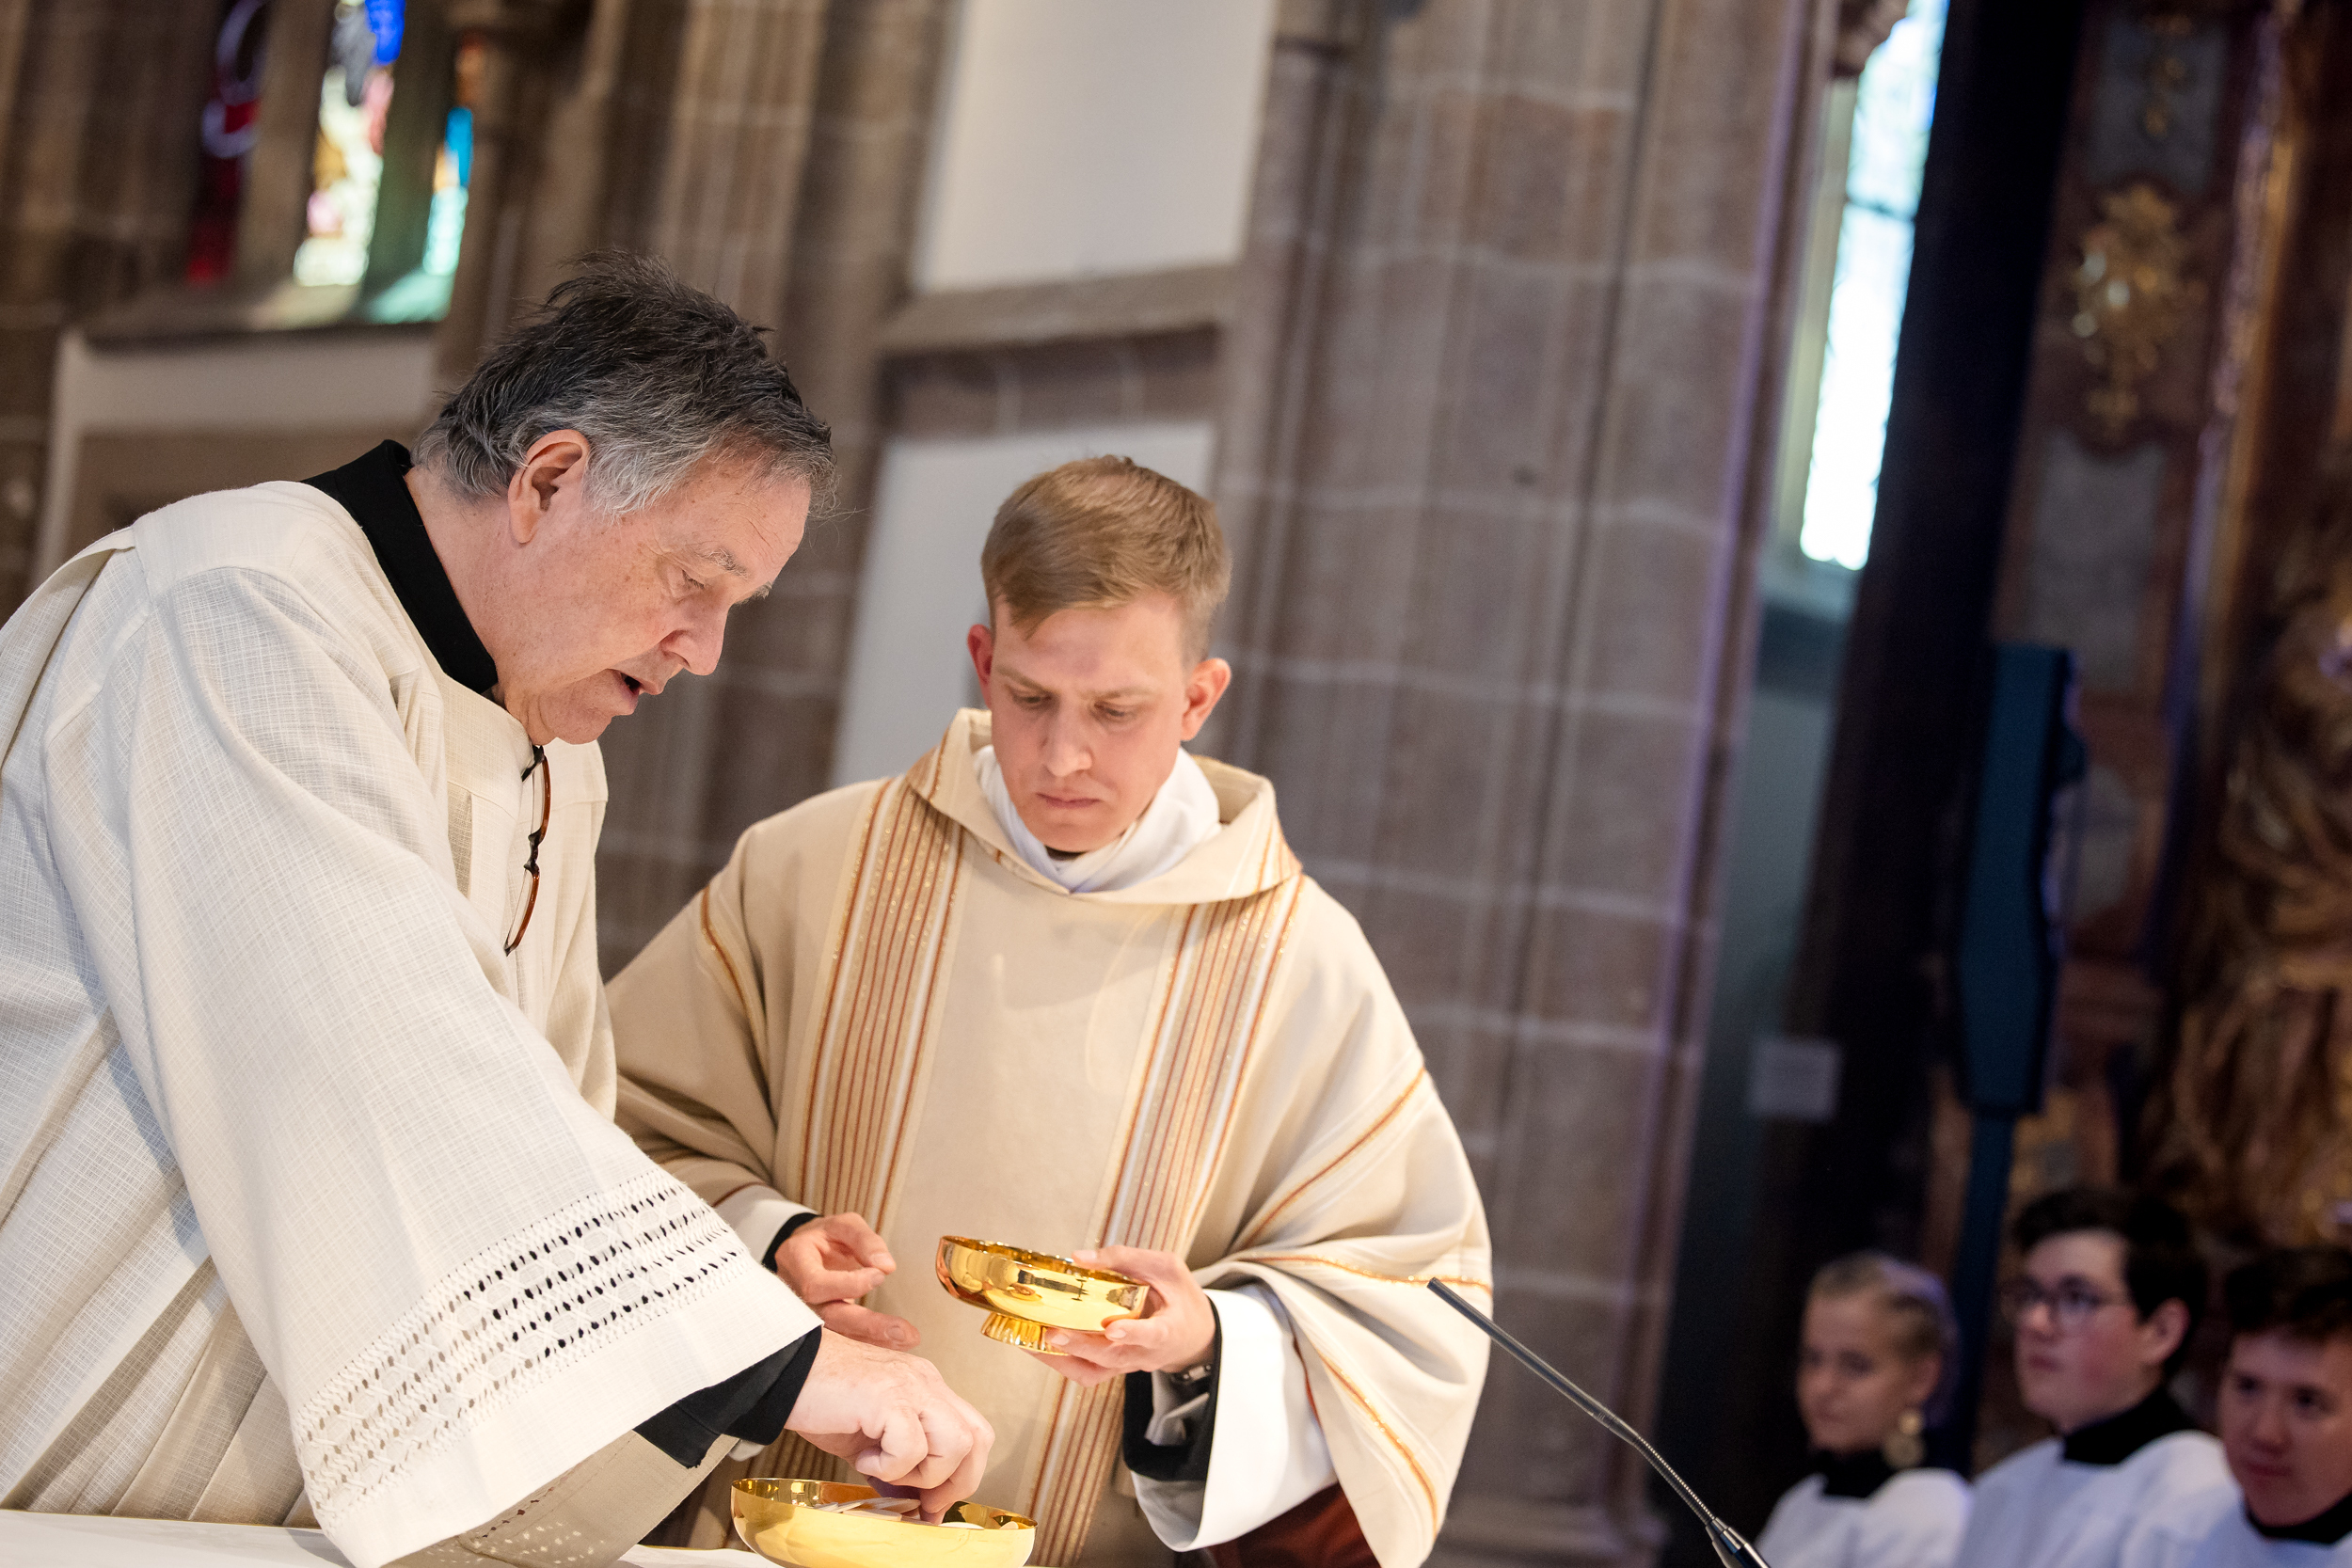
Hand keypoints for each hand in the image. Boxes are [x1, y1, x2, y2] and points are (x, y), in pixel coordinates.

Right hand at [774, 1212, 919, 1348]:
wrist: (808, 1250)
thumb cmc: (826, 1236)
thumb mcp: (844, 1225)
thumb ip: (864, 1240)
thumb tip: (886, 1266)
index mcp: (794, 1260)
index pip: (815, 1284)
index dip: (847, 1284)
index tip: (879, 1276)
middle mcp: (794, 1293)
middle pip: (827, 1317)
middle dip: (866, 1326)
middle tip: (903, 1332)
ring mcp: (805, 1313)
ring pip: (837, 1333)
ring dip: (873, 1339)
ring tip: (907, 1339)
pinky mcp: (822, 1324)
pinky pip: (844, 1337)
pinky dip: (870, 1341)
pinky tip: (895, 1343)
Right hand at [787, 1331, 992, 1519]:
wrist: (783, 1369)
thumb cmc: (820, 1398)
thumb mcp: (870, 1436)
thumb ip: (899, 1458)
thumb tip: (918, 1502)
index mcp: (925, 1387)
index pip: (973, 1431)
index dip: (963, 1473)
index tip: (934, 1503)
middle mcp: (925, 1382)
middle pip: (977, 1437)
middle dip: (956, 1481)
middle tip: (922, 1501)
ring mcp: (911, 1387)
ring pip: (956, 1443)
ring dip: (923, 1472)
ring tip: (884, 1468)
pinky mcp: (888, 1398)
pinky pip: (911, 1446)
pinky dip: (890, 1466)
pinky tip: (864, 1458)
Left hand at [1026, 1246, 1214, 1387]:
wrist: (1193, 1333)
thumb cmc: (1181, 1297)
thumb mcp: (1166, 1267)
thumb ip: (1126, 1258)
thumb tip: (1080, 1257)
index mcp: (1168, 1328)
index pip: (1152, 1334)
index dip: (1133, 1334)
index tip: (1113, 1328)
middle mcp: (1146, 1353)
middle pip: (1111, 1356)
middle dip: (1080, 1344)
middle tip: (1053, 1331)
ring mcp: (1128, 1364)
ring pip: (1094, 1372)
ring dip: (1062, 1359)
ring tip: (1032, 1342)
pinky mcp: (1114, 1367)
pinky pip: (1085, 1372)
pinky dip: (1060, 1362)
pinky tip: (1038, 1346)